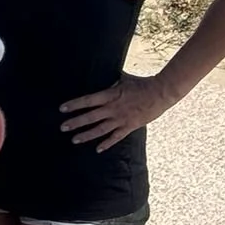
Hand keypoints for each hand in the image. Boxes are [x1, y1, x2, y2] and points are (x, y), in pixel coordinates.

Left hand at [60, 72, 174, 150]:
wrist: (162, 92)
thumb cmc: (142, 84)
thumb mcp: (124, 79)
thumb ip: (112, 81)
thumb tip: (102, 75)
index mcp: (110, 95)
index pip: (88, 100)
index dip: (74, 105)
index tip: (62, 109)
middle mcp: (113, 108)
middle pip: (91, 117)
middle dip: (75, 122)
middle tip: (62, 127)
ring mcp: (121, 119)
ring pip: (100, 129)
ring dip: (86, 135)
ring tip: (74, 140)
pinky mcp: (130, 126)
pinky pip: (116, 137)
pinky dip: (107, 143)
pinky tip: (98, 149)